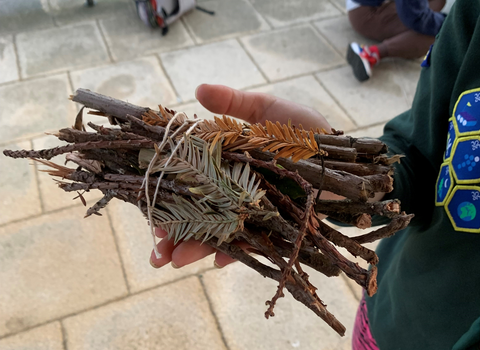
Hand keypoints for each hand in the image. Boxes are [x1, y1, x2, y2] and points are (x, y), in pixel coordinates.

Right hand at [150, 84, 331, 269]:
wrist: (340, 154)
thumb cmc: (303, 130)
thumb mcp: (266, 109)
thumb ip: (234, 102)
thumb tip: (198, 89)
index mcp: (224, 164)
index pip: (187, 183)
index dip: (166, 196)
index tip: (147, 209)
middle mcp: (234, 190)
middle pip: (197, 213)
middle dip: (173, 234)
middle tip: (155, 253)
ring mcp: (252, 210)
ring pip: (218, 232)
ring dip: (196, 247)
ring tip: (175, 260)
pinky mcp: (274, 226)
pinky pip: (251, 243)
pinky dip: (235, 252)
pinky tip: (219, 260)